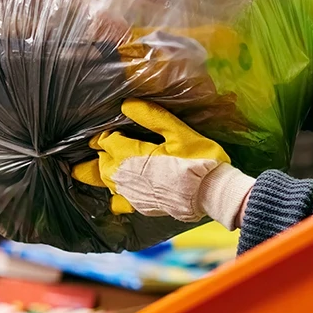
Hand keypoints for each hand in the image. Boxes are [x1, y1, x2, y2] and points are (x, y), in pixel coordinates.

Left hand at [73, 100, 254, 228]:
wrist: (212, 194)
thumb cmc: (198, 161)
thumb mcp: (179, 132)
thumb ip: (152, 117)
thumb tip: (126, 104)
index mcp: (130, 154)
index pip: (107, 141)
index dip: (108, 135)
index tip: (113, 131)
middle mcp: (125, 176)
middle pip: (101, 164)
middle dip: (101, 154)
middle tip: (103, 148)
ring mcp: (132, 195)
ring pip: (106, 184)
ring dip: (103, 174)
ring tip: (100, 168)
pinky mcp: (141, 207)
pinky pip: (119, 203)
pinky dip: (115, 196)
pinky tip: (119, 193)